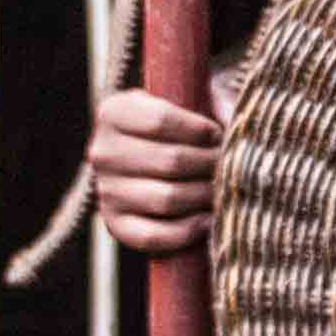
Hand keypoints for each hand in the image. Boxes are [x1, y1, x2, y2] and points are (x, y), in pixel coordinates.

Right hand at [89, 86, 221, 257]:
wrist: (142, 158)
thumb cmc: (173, 125)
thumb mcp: (181, 99)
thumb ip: (209, 99)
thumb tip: (233, 119)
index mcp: (113, 112)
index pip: (162, 120)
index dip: (200, 130)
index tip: (219, 135)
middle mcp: (102, 152)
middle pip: (171, 161)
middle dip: (210, 164)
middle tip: (230, 165)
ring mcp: (106, 191)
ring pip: (167, 198)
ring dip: (204, 195)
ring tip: (222, 189)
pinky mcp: (114, 225)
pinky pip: (153, 235)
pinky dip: (187, 231)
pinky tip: (207, 220)